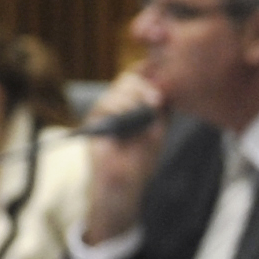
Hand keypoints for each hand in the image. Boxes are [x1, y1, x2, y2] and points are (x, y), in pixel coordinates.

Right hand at [81, 70, 165, 239]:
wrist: (125, 183)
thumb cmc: (141, 160)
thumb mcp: (158, 131)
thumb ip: (160, 108)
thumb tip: (165, 85)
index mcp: (137, 105)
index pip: (141, 78)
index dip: (150, 76)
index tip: (162, 89)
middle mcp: (121, 105)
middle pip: (129, 78)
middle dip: (144, 86)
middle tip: (156, 101)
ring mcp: (106, 111)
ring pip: (118, 87)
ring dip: (133, 97)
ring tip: (142, 114)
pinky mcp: (93, 120)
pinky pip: (104, 103)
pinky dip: (117, 106)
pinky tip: (126, 117)